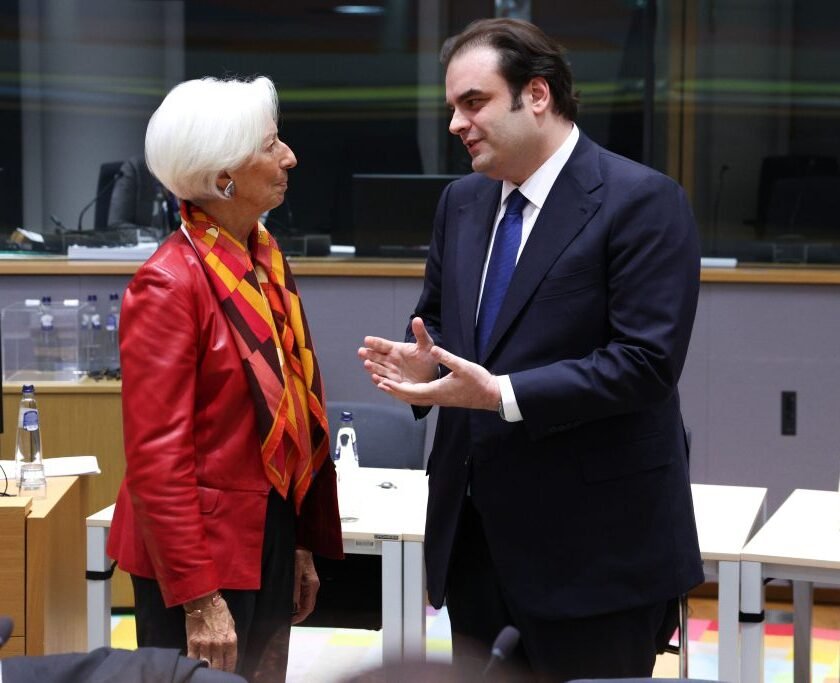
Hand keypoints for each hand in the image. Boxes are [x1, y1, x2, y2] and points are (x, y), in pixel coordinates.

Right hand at [184, 592, 236, 671]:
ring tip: (206, 673)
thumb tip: (228, 653)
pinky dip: (195, 664)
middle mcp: (218, 645)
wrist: (203, 601)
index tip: (226, 674)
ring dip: (207, 670)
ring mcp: (205, 645)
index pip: (230, 662)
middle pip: (218, 667)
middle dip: (218, 672)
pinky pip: (193, 659)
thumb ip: (229, 640)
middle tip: (216, 674)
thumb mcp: (231, 624)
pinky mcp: (193, 643)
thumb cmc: (219, 611)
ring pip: (206, 665)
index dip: (228, 670)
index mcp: (230, 640)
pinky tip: (196, 667)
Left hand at [292, 549, 319, 624]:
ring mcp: (311, 584)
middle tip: (286, 620)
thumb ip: (294, 588)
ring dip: (298, 610)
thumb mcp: (294, 572)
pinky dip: (298, 602)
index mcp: (312, 585)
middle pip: (308, 606)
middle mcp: (313, 586)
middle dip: (299, 615)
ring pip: (306, 602)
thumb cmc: (297, 555)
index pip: (308, 607)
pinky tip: (289, 603)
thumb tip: (293, 605)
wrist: (302, 543)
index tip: (290, 622)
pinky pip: (304, 596)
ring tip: (286, 614)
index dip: (300, 617)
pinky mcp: (307, 581)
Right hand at [358, 317, 440, 389]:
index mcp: (394, 349)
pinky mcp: (393, 384)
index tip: (367, 339)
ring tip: (367, 364)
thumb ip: (420, 334)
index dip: (375, 342)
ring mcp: (390, 372)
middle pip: (376, 356)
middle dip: (368, 354)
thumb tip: (417, 319)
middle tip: (361, 351)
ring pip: (378, 369)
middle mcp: (389, 360)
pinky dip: (380, 381)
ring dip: (372, 367)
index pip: (382, 345)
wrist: (431, 375)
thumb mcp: (426, 345)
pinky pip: (385, 382)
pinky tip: (375, 378)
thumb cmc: (428, 358)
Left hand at [373, 343, 500, 410]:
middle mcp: (435, 398)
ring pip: (414, 400)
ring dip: (400, 393)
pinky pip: (421, 398)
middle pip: (409, 398)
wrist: (490, 395)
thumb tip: (434, 349)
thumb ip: (447, 357)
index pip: (411, 392)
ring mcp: (439, 400)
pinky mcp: (443, 399)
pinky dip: (410, 394)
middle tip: (379, 383)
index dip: (395, 388)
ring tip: (388, 386)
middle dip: (393, 391)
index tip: (383, 382)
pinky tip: (408, 389)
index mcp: (437, 390)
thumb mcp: (463, 366)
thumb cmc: (478, 381)